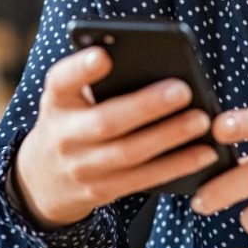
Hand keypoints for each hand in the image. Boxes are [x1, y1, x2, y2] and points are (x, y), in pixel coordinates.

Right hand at [12, 48, 218, 228]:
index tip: (104, 56)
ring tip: (202, 119)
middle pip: (106, 121)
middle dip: (146, 106)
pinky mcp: (103, 191)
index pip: (62, 80)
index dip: (81, 69)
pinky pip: (144, 179)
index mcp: (58, 100)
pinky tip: (204, 152)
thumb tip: (153, 59)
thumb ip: (98, 79)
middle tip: (183, 90)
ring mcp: (82, 167)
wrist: (43, 178)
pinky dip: (176, 166)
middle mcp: (64, 135)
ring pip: (129, 154)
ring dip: (169, 137)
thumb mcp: (71, 95)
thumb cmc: (73, 117)